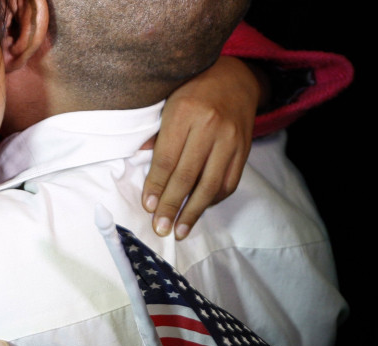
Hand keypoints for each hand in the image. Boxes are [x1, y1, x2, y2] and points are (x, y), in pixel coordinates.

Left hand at [143, 56, 259, 239]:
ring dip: (193, 212)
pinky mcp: (245, 148)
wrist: (235, 77)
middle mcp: (210, 126)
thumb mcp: (168, 103)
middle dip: (171, 206)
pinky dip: (213, 200)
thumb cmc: (192, 91)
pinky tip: (199, 210)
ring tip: (180, 230)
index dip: (156, 186)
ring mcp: (231, 139)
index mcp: (185, 112)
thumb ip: (156, 134)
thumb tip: (138, 163)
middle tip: (160, 228)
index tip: (147, 207)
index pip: (167, 159)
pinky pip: (230, 182)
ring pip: (211, 184)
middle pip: (187, 175)